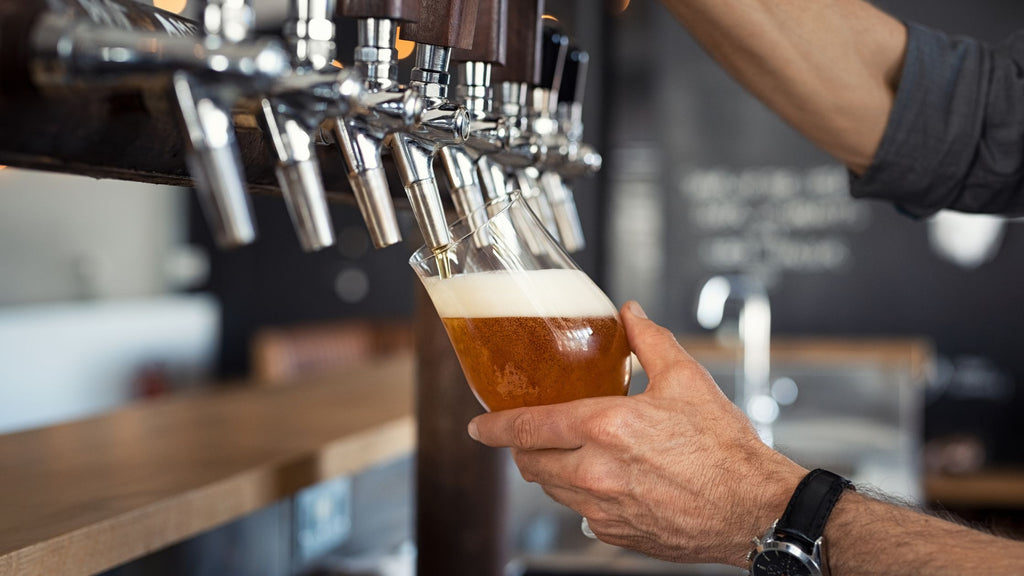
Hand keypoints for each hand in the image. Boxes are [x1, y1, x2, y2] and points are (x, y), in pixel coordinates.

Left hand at [468, 301, 806, 565]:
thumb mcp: (686, 380)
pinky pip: (580, 514)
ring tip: (571, 452)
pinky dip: (581, 495)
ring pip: (552, 490)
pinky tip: (605, 480)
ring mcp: (603, 509)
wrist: (753, 508)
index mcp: (606, 428)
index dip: (495, 427)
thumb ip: (649, 341)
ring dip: (551, 470)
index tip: (478, 426)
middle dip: (522, 448)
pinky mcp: (616, 535)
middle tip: (530, 435)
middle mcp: (596, 472)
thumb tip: (629, 314)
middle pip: (531, 463)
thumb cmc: (724, 447)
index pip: (528, 427)